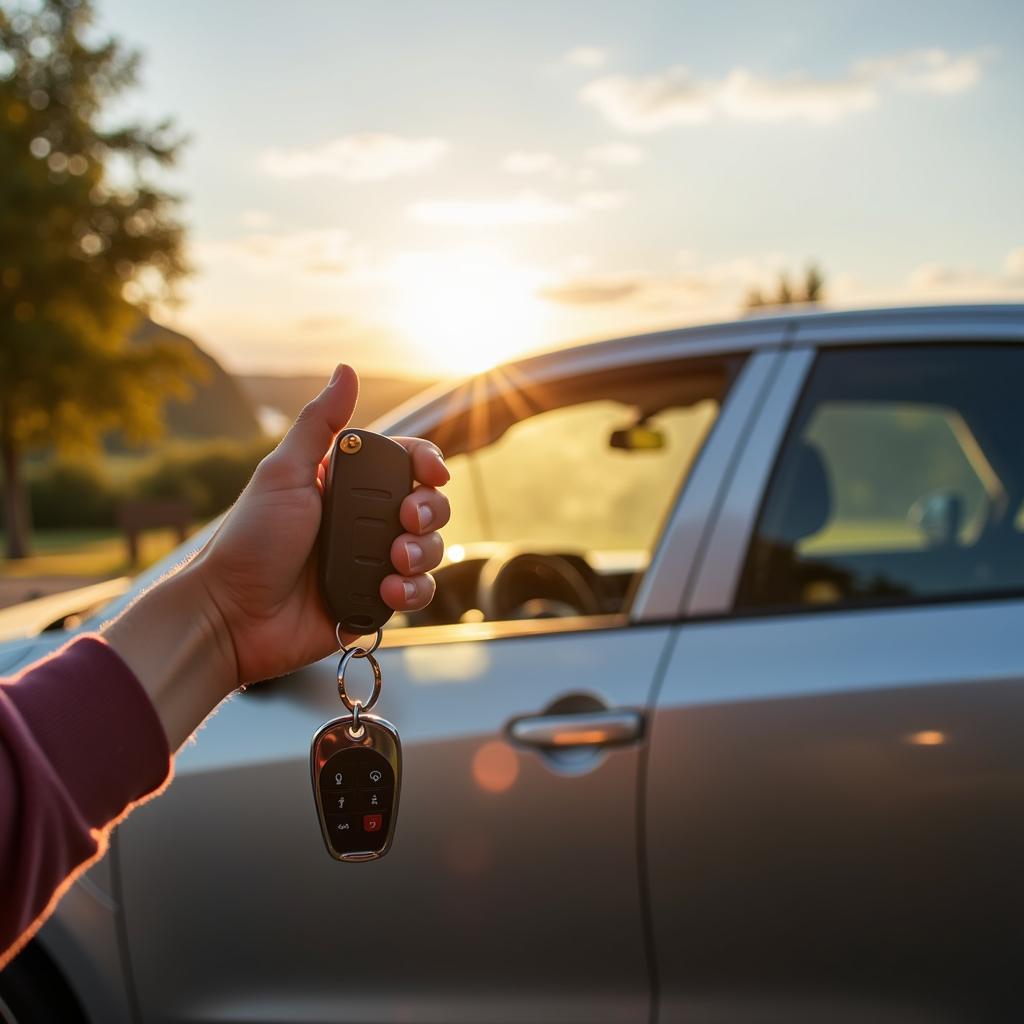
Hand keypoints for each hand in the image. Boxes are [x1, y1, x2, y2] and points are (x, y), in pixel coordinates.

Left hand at [192, 364, 449, 686]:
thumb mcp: (284, 472)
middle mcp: (364, 522)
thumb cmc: (250, 540)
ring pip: (429, 548)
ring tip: (394, 560)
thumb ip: (320, 424)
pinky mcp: (375, 602)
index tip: (431, 473)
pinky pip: (418, 592)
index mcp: (347, 486)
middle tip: (406, 520)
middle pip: (428, 505)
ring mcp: (372, 563)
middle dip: (429, 510)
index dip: (427, 464)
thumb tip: (346, 369)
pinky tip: (387, 590)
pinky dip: (413, 589)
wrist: (231, 614)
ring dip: (423, 551)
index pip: (406, 464)